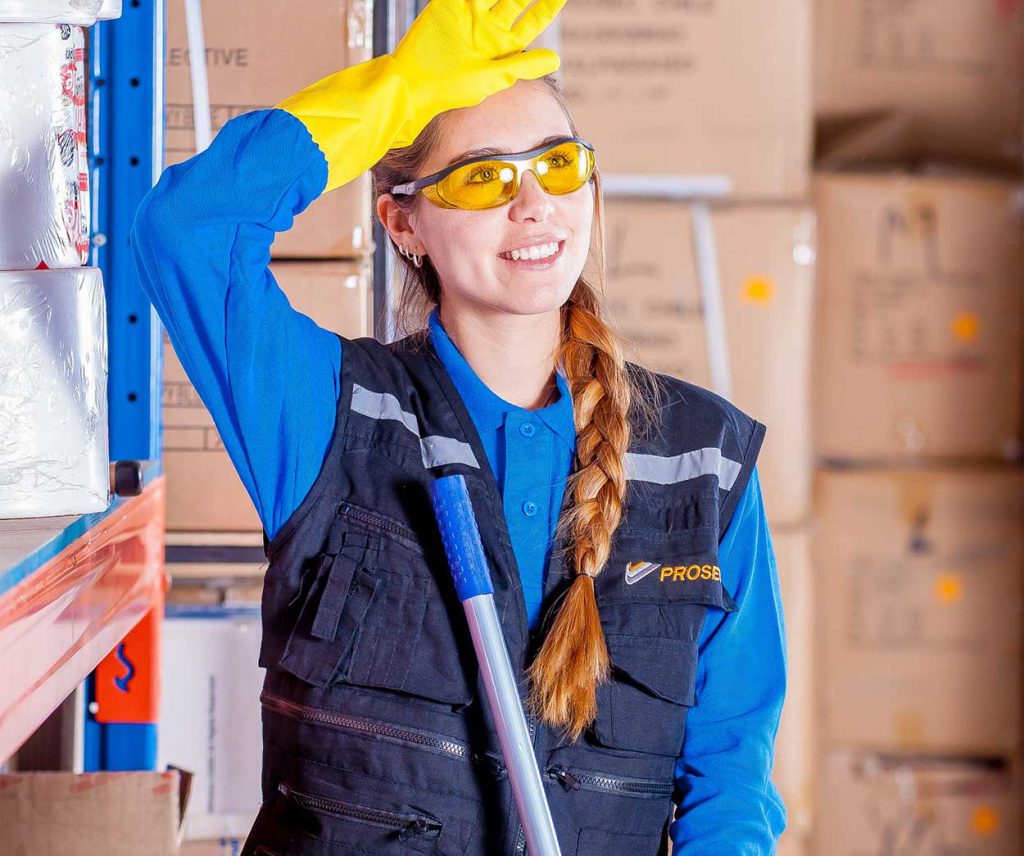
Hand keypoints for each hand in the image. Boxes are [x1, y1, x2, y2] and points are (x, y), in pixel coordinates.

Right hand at [391, 0, 564, 143]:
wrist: (413, 83)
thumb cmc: (453, 88)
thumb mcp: (493, 77)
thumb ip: (524, 66)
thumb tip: (557, 60)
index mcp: (503, 45)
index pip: (533, 21)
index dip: (548, 7)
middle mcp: (488, 26)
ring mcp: (469, 13)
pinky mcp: (448, 4)